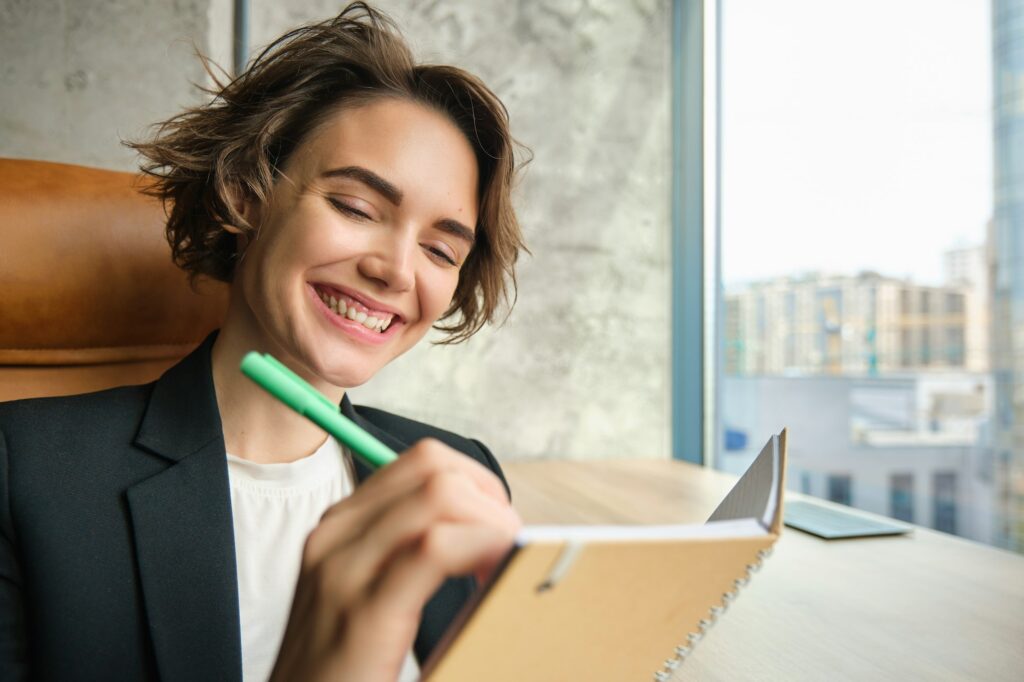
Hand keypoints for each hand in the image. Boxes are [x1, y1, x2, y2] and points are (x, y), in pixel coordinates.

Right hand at [268, 438, 520, 681]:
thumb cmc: (342, 670)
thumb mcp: (365, 597)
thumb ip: (405, 557)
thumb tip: (478, 536)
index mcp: (342, 527)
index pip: (424, 461)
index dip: (476, 485)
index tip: (497, 531)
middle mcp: (337, 535)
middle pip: (436, 467)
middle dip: (489, 500)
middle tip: (507, 551)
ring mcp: (344, 569)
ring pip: (441, 493)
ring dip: (492, 523)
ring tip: (501, 569)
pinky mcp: (364, 612)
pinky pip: (436, 547)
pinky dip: (481, 550)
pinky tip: (491, 582)